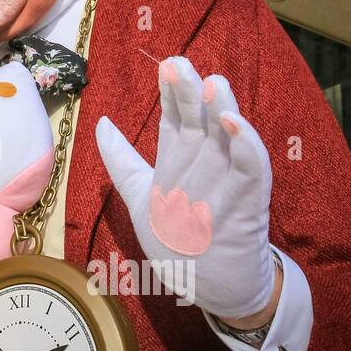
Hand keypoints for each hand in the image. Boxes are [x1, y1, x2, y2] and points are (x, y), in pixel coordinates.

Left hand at [94, 56, 274, 318]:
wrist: (217, 287)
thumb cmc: (178, 242)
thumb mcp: (143, 198)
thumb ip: (122, 161)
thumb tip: (100, 123)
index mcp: (180, 160)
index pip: (175, 119)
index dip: (170, 94)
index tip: (165, 66)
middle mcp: (206, 165)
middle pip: (198, 123)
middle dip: (189, 94)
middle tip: (180, 63)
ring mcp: (229, 182)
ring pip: (226, 140)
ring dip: (220, 112)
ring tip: (213, 83)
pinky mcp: (248, 203)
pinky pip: (251, 171)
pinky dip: (246, 147)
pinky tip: (234, 124)